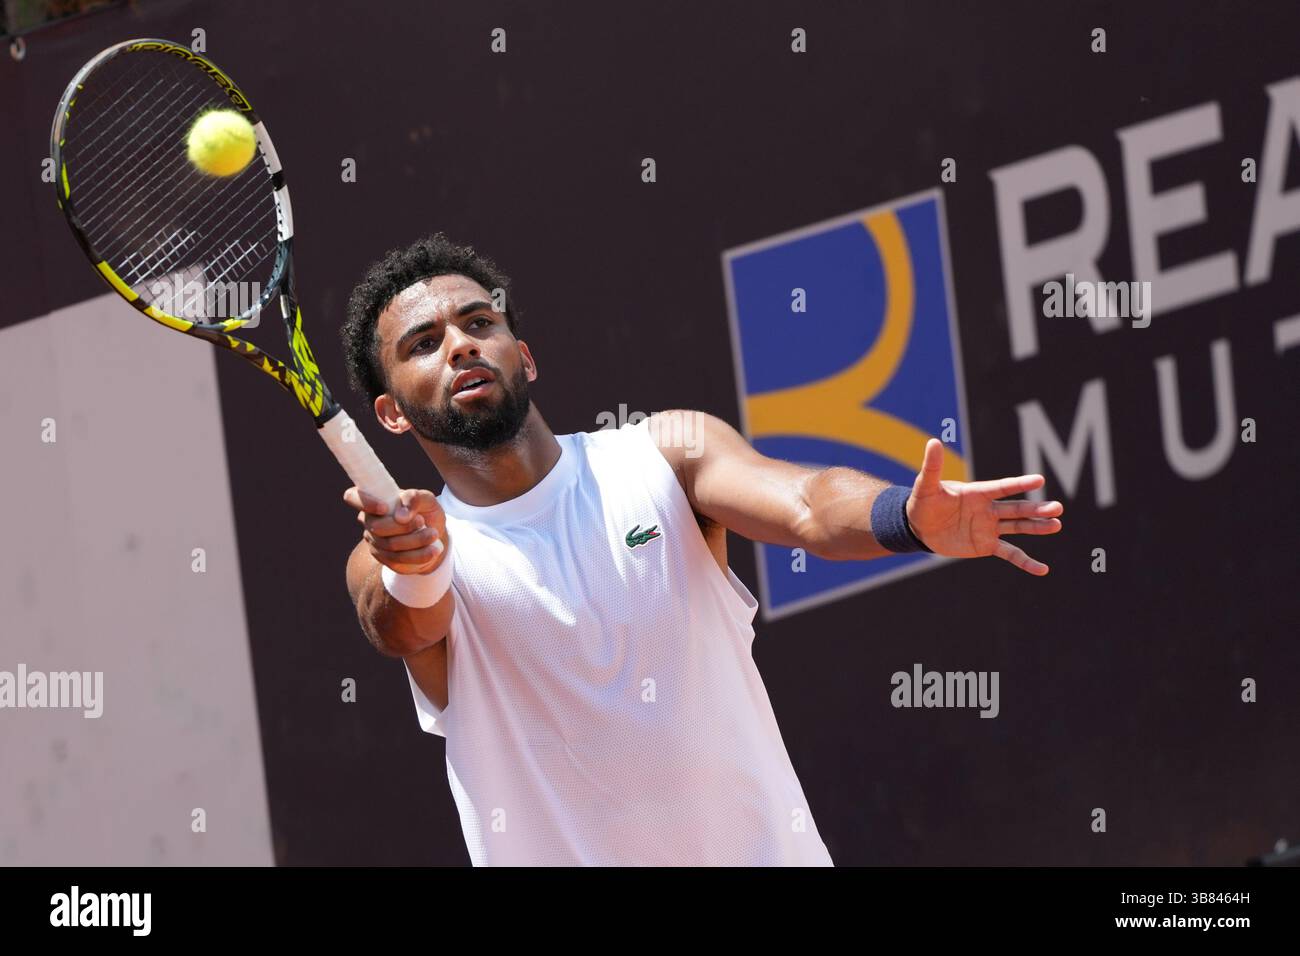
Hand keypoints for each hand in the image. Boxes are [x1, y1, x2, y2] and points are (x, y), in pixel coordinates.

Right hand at [343, 486, 448, 574]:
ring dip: (415, 541)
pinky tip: (433, 550)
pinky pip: (399, 561)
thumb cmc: (426, 511)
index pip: (353, 497)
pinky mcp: (386, 560)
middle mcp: (369, 522)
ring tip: (434, 534)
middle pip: (377, 528)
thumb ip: (415, 499)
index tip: (385, 508)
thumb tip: (400, 515)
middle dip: (403, 526)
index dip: (365, 502)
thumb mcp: (427, 500)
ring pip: (390, 546)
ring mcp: (375, 543)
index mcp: (374, 500)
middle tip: (422, 521)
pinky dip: (419, 555)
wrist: (434, 535)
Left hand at [905, 439, 1062, 575]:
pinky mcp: (987, 545)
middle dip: (1036, 509)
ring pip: (1018, 527)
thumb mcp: (926, 486)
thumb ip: (933, 467)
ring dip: (1037, 527)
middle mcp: (988, 509)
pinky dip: (1025, 562)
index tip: (1039, 480)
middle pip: (1017, 509)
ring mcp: (990, 527)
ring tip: (1056, 525)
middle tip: (1058, 508)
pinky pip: (1010, 554)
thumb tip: (933, 441)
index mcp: (978, 492)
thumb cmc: (923, 503)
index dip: (1019, 484)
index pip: (1002, 487)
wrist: (919, 528)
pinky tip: (1042, 570)